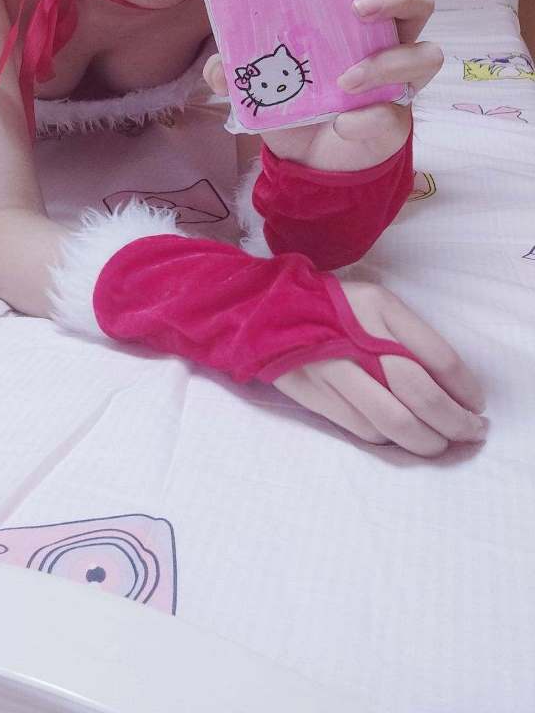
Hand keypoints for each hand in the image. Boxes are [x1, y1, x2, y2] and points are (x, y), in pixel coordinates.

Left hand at [204, 0, 443, 170]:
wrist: (308, 158)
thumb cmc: (293, 100)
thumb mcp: (258, 81)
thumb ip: (235, 70)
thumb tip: (217, 67)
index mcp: (352, 17)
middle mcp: (385, 38)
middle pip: (418, 0)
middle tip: (357, 6)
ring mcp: (397, 77)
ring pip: (425, 54)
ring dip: (386, 64)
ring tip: (345, 80)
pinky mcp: (397, 116)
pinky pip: (394, 112)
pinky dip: (367, 118)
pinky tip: (342, 123)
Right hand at [274, 277, 487, 454]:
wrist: (269, 314)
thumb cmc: (337, 309)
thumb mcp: (379, 304)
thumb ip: (414, 338)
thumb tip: (455, 388)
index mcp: (378, 308)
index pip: (438, 358)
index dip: (465, 389)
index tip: (477, 405)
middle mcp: (356, 340)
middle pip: (419, 395)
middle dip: (454, 422)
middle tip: (471, 433)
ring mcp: (333, 371)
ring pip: (394, 423)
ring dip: (427, 441)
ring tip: (442, 442)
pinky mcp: (317, 397)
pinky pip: (366, 431)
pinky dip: (391, 440)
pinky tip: (401, 434)